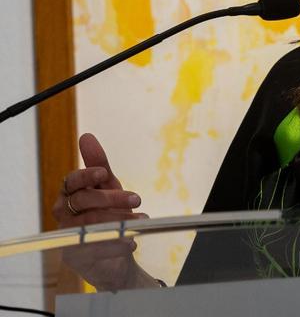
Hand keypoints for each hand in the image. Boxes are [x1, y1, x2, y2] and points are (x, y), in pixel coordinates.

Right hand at [52, 134, 153, 290]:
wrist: (115, 254)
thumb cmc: (109, 214)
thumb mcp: (109, 188)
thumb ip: (99, 165)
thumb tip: (86, 136)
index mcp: (69, 195)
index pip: (71, 182)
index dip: (85, 176)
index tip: (103, 173)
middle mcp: (63, 214)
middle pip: (83, 201)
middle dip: (111, 198)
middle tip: (137, 199)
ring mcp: (66, 236)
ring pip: (89, 224)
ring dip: (118, 221)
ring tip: (141, 221)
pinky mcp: (74, 257)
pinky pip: (94, 248)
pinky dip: (115, 244)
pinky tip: (132, 241)